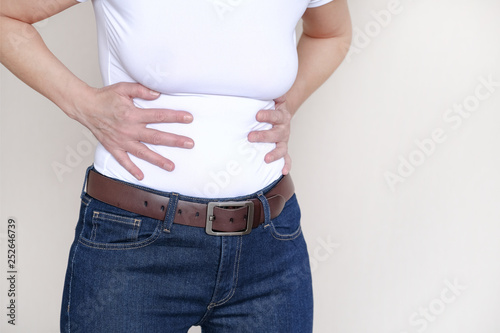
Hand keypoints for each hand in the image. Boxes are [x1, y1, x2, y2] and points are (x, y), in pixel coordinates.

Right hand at [74, 82, 193, 179]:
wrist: (85, 107)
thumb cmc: (105, 97)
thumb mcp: (123, 88)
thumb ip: (141, 90)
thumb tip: (158, 94)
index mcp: (133, 114)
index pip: (159, 116)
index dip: (175, 117)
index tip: (189, 118)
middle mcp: (129, 129)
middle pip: (156, 137)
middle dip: (174, 141)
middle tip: (189, 144)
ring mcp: (121, 140)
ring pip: (143, 152)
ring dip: (158, 160)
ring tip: (172, 166)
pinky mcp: (113, 147)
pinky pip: (123, 160)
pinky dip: (131, 169)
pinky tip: (142, 176)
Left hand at [247, 95, 291, 174]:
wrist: (282, 114)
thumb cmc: (272, 106)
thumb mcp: (272, 98)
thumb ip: (271, 93)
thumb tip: (265, 85)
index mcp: (281, 115)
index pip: (276, 115)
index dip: (268, 115)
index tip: (257, 116)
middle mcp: (284, 128)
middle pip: (276, 133)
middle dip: (264, 136)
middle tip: (250, 137)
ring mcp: (284, 140)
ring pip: (281, 147)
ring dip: (275, 153)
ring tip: (266, 158)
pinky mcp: (283, 148)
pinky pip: (287, 158)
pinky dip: (286, 164)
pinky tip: (283, 171)